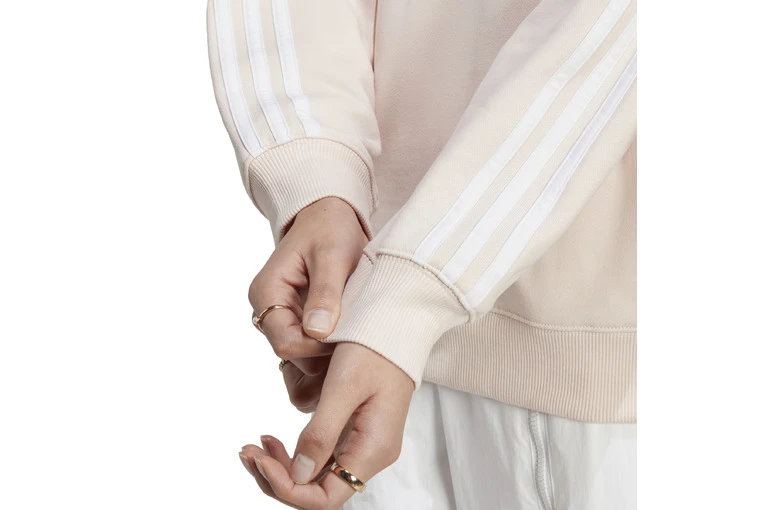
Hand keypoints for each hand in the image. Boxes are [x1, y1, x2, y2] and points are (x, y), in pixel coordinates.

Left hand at [239, 342, 414, 509]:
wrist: (396, 324)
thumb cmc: (375, 347)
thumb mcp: (343, 386)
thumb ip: (321, 432)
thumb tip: (298, 474)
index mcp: (373, 449)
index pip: (325, 498)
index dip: (288, 487)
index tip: (261, 459)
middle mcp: (371, 454)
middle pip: (318, 490)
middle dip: (277, 478)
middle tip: (247, 452)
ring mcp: (363, 444)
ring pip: (315, 475)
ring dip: (281, 467)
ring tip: (254, 446)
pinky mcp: (354, 431)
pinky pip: (320, 456)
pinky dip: (292, 453)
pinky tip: (271, 439)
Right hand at [249, 197, 367, 407]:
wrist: (329, 216)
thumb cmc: (330, 229)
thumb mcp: (333, 255)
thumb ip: (325, 293)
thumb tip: (317, 332)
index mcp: (266, 292)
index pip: (285, 342)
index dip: (317, 348)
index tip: (348, 335)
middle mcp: (266, 309)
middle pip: (291, 354)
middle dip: (324, 352)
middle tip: (358, 338)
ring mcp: (280, 316)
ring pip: (300, 356)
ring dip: (327, 351)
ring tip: (356, 333)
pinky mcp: (295, 320)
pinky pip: (308, 348)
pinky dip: (328, 347)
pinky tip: (349, 334)